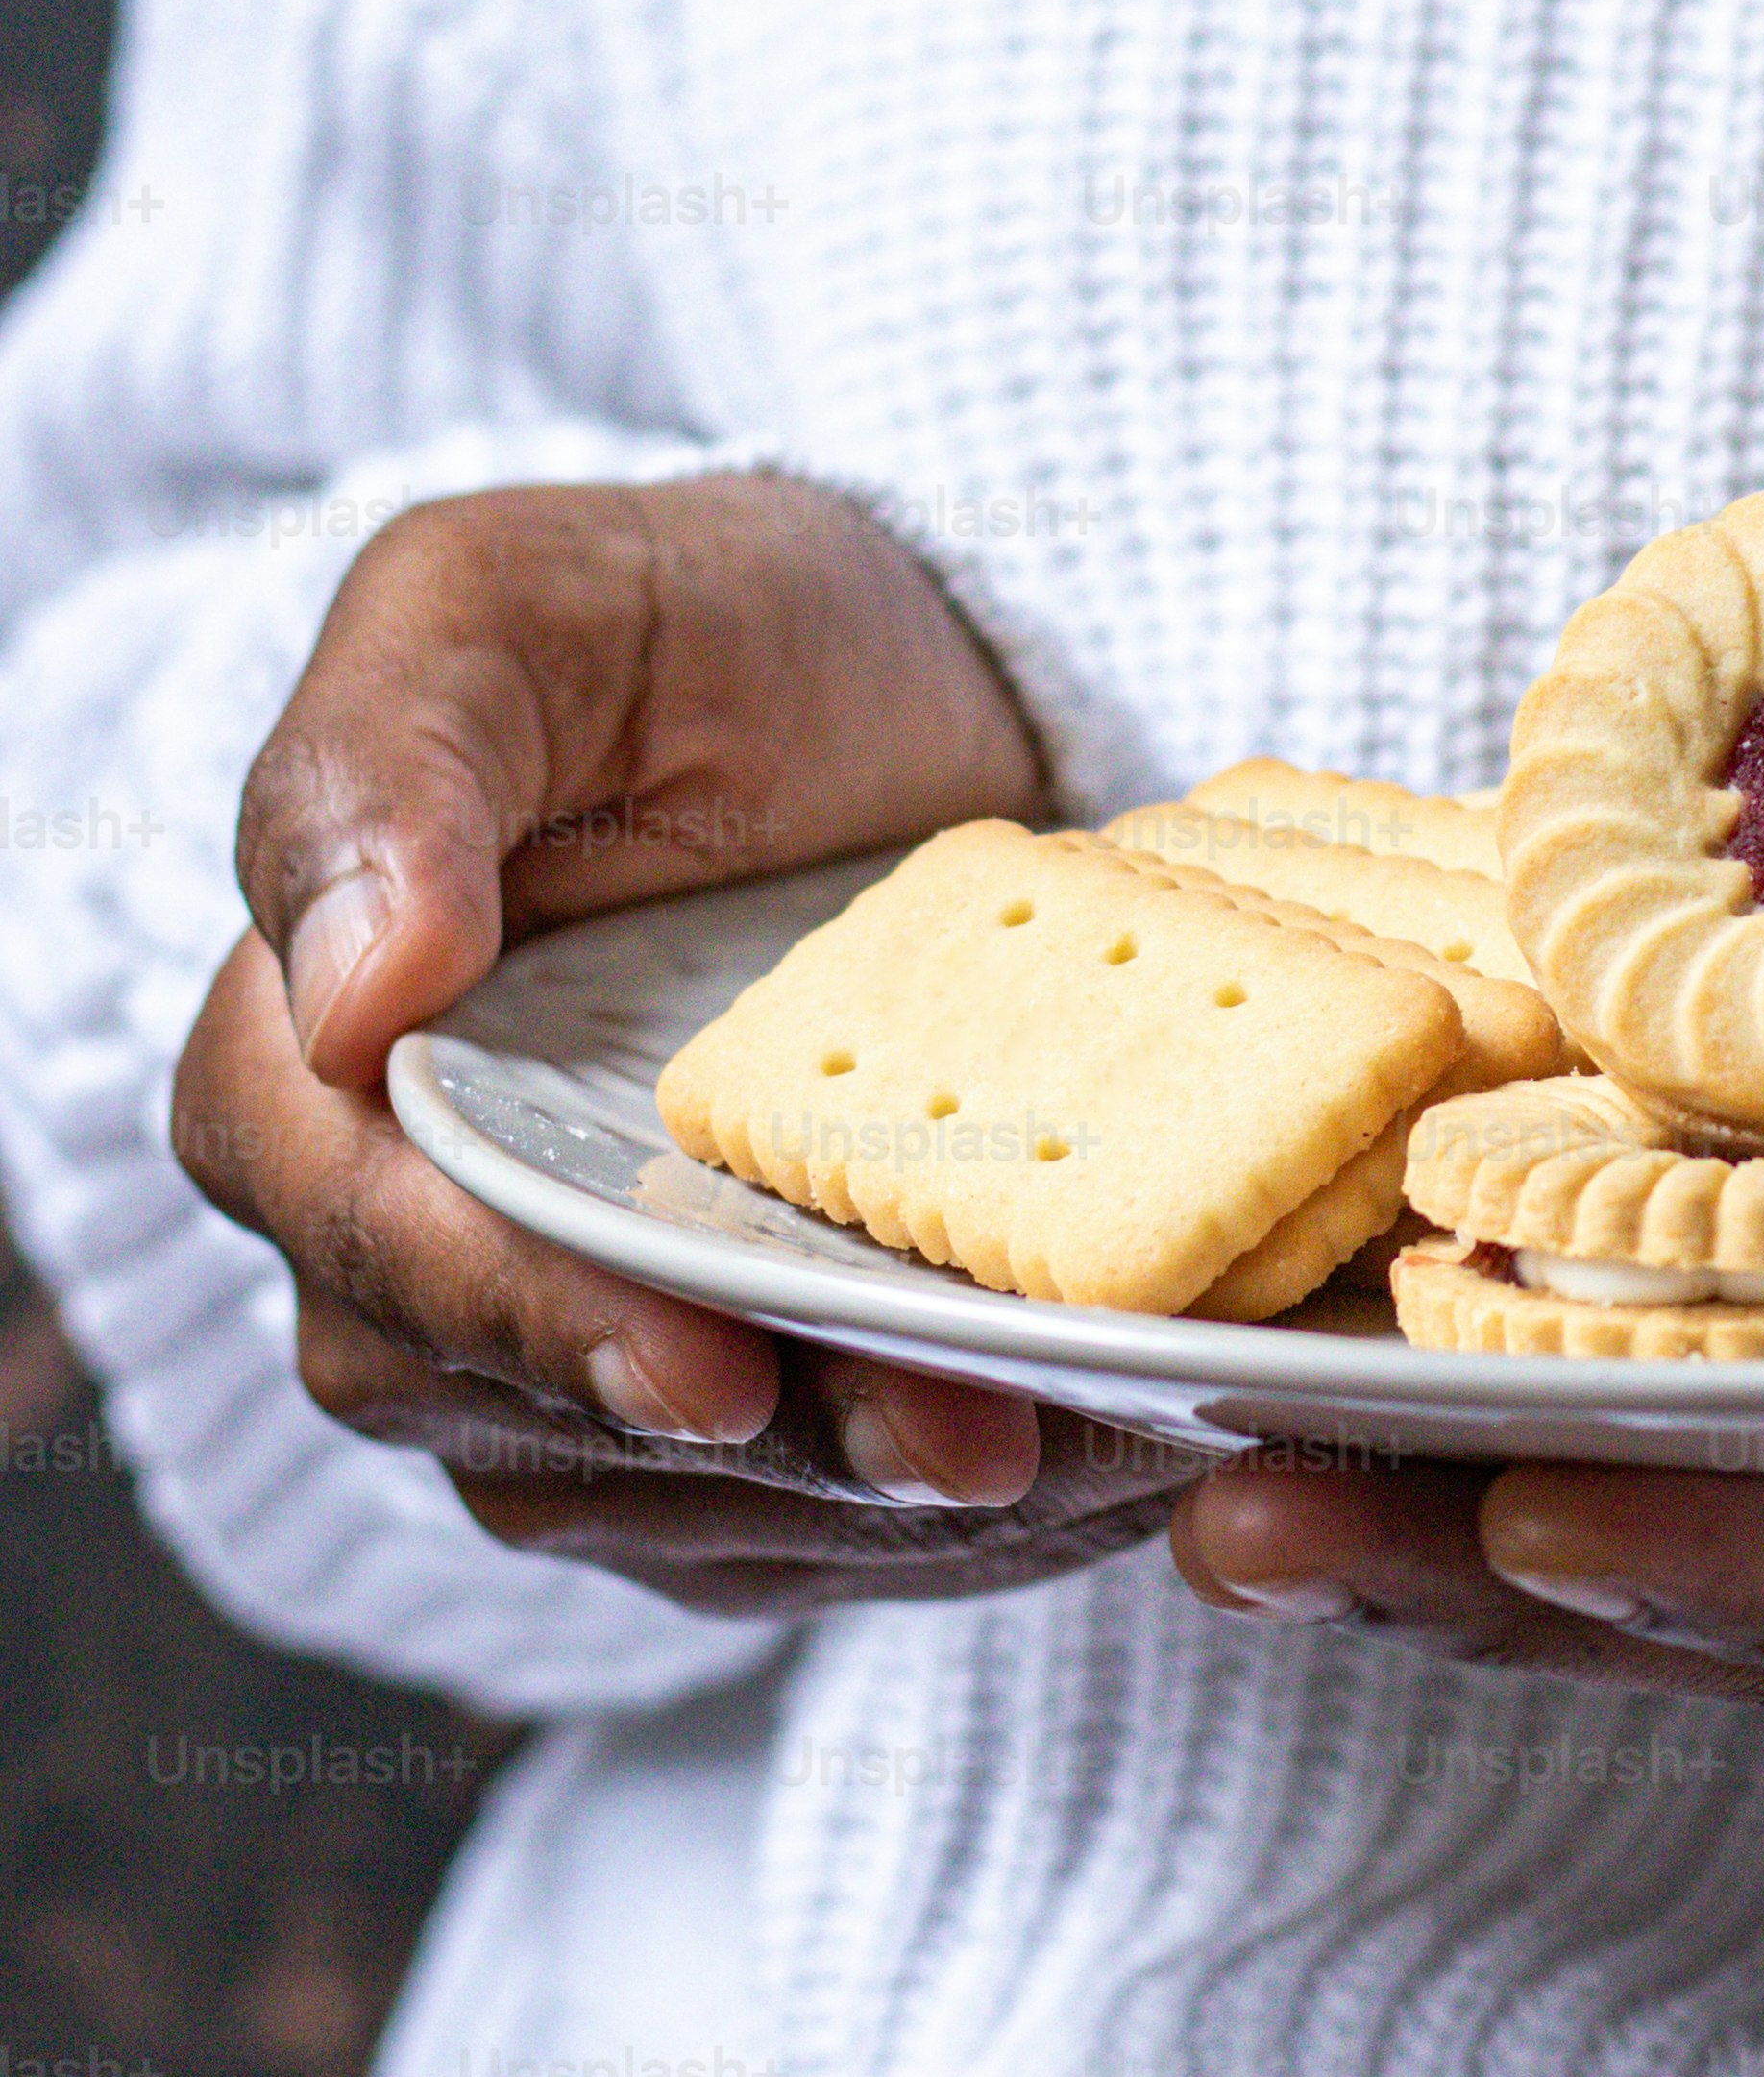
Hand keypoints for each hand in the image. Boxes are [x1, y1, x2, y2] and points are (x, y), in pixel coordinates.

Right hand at [177, 471, 1198, 1611]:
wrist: (897, 675)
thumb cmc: (683, 621)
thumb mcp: (513, 602)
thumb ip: (395, 759)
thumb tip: (348, 993)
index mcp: (308, 1077)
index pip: (381, 1250)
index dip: (531, 1321)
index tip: (702, 1365)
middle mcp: (417, 1247)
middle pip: (547, 1414)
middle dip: (765, 1445)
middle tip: (966, 1443)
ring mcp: (576, 1341)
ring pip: (694, 1501)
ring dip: (879, 1498)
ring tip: (1071, 1452)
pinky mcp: (743, 1390)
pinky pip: (818, 1508)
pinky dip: (959, 1503)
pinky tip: (1107, 1455)